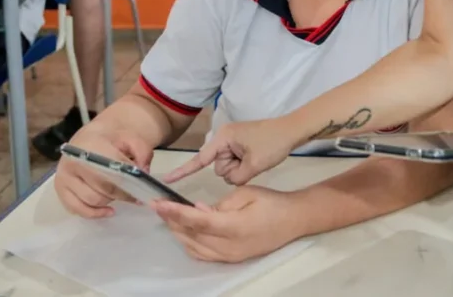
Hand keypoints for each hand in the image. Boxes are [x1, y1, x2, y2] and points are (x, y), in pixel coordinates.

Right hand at [54, 126, 154, 218]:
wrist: (89, 138)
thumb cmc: (111, 140)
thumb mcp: (131, 138)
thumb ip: (142, 152)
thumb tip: (143, 173)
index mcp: (91, 146)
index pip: (113, 170)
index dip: (130, 183)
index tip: (142, 190)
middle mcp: (73, 162)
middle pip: (102, 188)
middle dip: (122, 195)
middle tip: (135, 197)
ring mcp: (64, 177)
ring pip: (91, 200)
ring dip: (109, 202)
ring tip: (119, 196)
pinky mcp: (60, 189)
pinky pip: (77, 209)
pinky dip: (94, 214)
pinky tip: (108, 211)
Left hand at [153, 186, 302, 262]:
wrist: (294, 220)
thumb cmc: (271, 202)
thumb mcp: (245, 193)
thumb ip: (219, 204)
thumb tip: (197, 211)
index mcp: (234, 227)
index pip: (197, 221)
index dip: (175, 213)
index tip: (157, 204)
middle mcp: (229, 247)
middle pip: (192, 237)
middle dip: (172, 222)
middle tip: (159, 206)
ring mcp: (230, 256)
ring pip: (194, 249)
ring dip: (179, 233)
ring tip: (168, 216)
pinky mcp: (232, 259)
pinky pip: (203, 255)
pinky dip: (189, 243)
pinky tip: (185, 231)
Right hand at [164, 119, 295, 186]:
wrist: (293, 130)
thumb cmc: (272, 143)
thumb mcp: (254, 164)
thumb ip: (236, 177)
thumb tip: (230, 179)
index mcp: (223, 138)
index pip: (200, 159)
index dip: (183, 171)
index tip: (166, 179)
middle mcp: (223, 138)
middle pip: (218, 167)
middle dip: (233, 169)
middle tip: (252, 161)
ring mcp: (232, 142)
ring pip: (228, 168)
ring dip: (241, 168)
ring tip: (256, 158)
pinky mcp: (240, 146)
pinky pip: (236, 163)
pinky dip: (245, 165)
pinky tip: (257, 158)